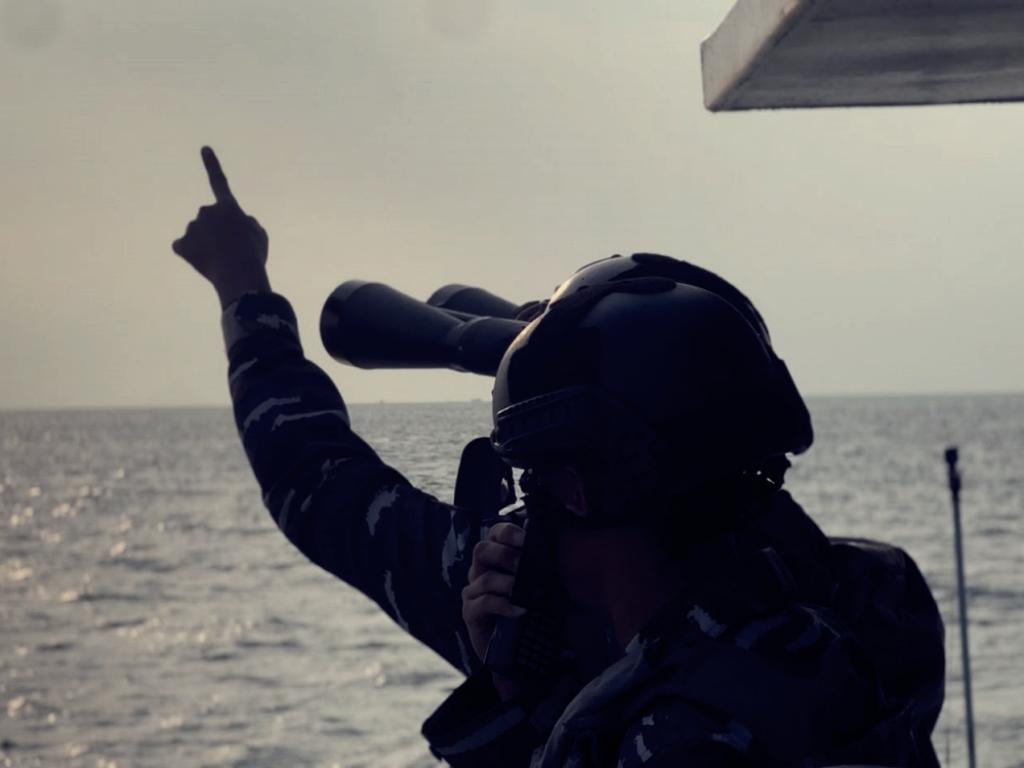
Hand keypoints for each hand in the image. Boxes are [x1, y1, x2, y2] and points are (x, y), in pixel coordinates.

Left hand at [172, 146, 270, 307]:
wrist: (238, 274)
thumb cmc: (253, 255)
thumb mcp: (259, 235)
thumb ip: (247, 223)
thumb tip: (237, 223)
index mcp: (228, 207)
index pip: (219, 181)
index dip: (212, 164)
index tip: (204, 148)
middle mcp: (206, 211)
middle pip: (210, 222)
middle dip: (216, 233)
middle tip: (231, 251)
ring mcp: (192, 227)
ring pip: (197, 236)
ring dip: (206, 246)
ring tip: (221, 260)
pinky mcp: (181, 244)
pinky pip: (183, 248)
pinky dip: (190, 255)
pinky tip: (203, 262)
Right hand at [462, 522, 526, 699]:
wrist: (520, 652)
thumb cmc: (532, 612)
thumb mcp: (542, 586)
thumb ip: (543, 567)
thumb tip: (560, 547)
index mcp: (497, 558)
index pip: (495, 534)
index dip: (507, 532)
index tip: (525, 539)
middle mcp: (481, 571)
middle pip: (482, 550)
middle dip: (503, 554)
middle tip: (522, 564)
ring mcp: (473, 592)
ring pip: (484, 578)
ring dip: (506, 583)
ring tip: (525, 592)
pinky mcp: (471, 613)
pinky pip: (483, 603)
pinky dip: (503, 605)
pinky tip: (519, 610)